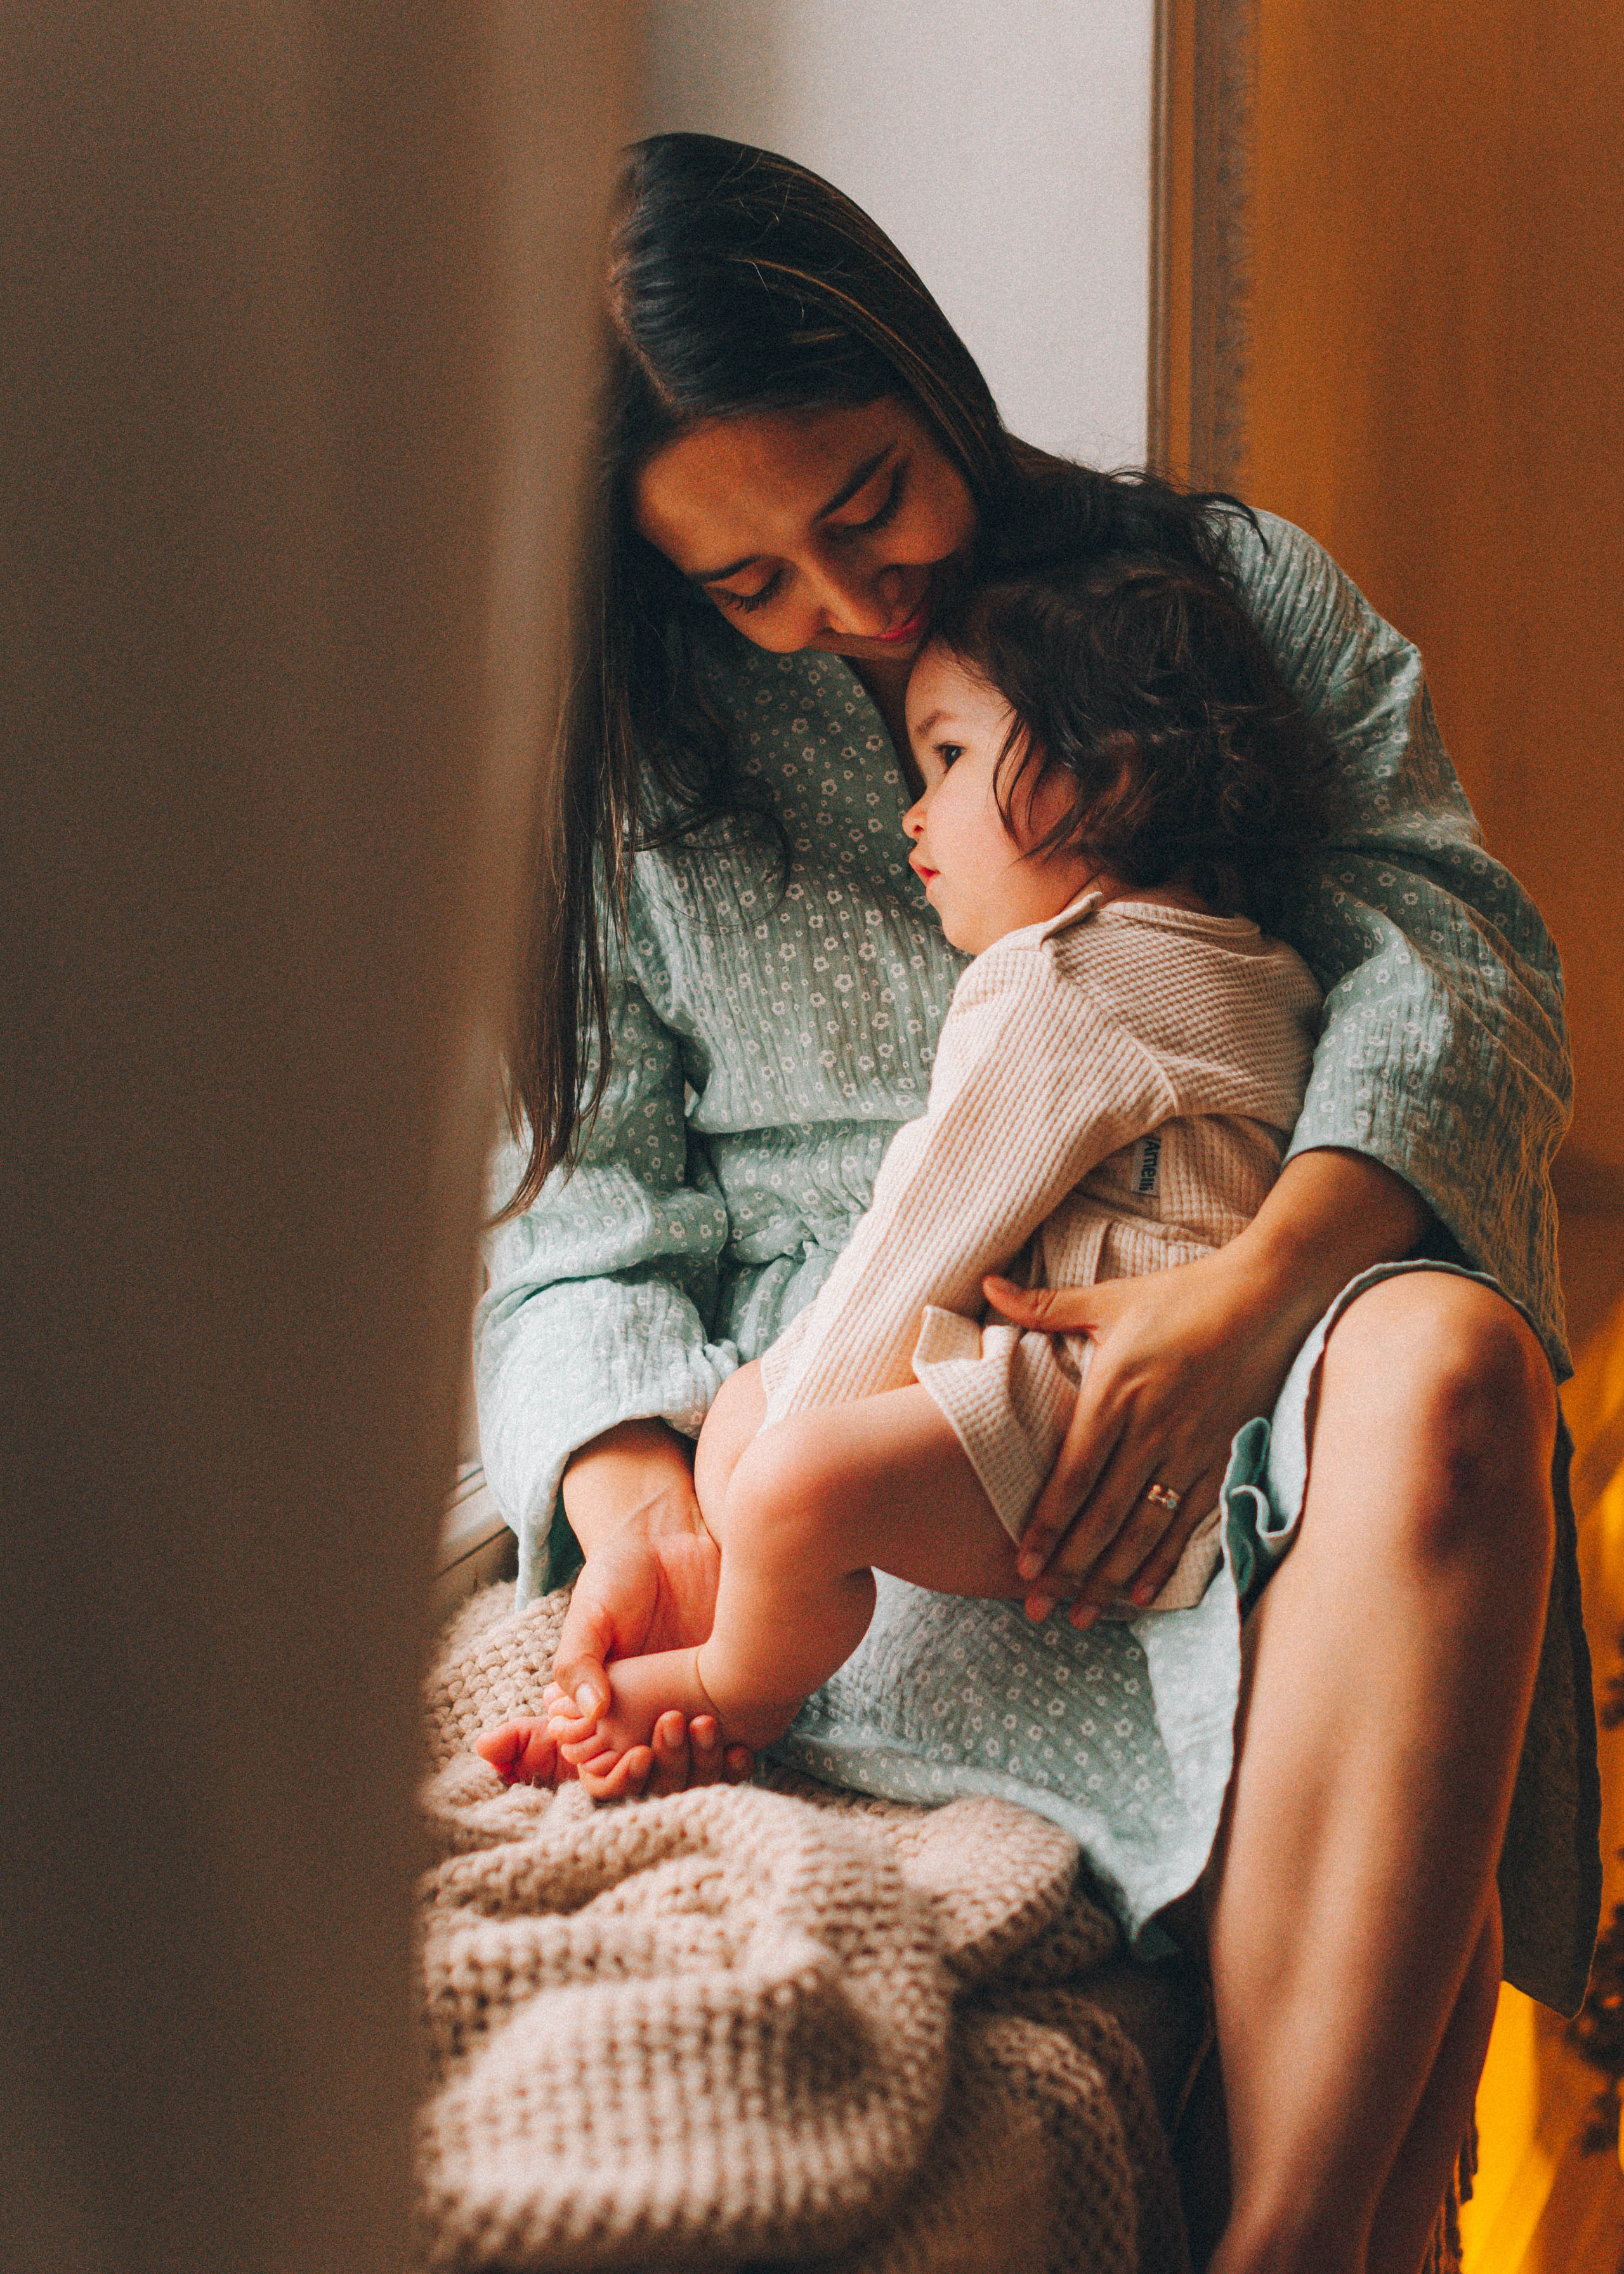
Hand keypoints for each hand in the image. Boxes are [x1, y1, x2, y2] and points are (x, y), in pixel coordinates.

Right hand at [545, 1421, 753, 1793]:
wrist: (676, 1536)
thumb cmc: (622, 1572)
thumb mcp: (590, 1611)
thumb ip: (578, 1660)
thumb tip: (591, 1712)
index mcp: (604, 1711)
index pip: (604, 1774)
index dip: (618, 1781)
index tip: (638, 1758)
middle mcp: (646, 1722)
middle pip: (657, 1783)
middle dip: (668, 1770)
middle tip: (674, 1727)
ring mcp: (689, 1712)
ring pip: (697, 1775)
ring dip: (702, 1765)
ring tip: (704, 1724)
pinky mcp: (730, 1699)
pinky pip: (733, 1751)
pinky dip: (735, 1759)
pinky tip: (740, 1745)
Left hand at [983, 1149, 1429, 1625]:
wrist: (1266, 1297)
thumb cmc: (1182, 1296)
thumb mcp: (1109, 1298)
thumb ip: (1045, 1306)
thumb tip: (989, 1285)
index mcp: (1115, 1394)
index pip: (1074, 1476)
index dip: (1047, 1526)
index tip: (1022, 1566)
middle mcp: (1150, 1431)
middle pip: (1102, 1516)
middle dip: (1068, 1569)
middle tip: (1036, 1611)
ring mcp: (1189, 1451)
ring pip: (1143, 1530)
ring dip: (1110, 1578)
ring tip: (1082, 1616)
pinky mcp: (1221, 1459)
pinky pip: (1187, 1523)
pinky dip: (1163, 1562)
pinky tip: (1139, 1595)